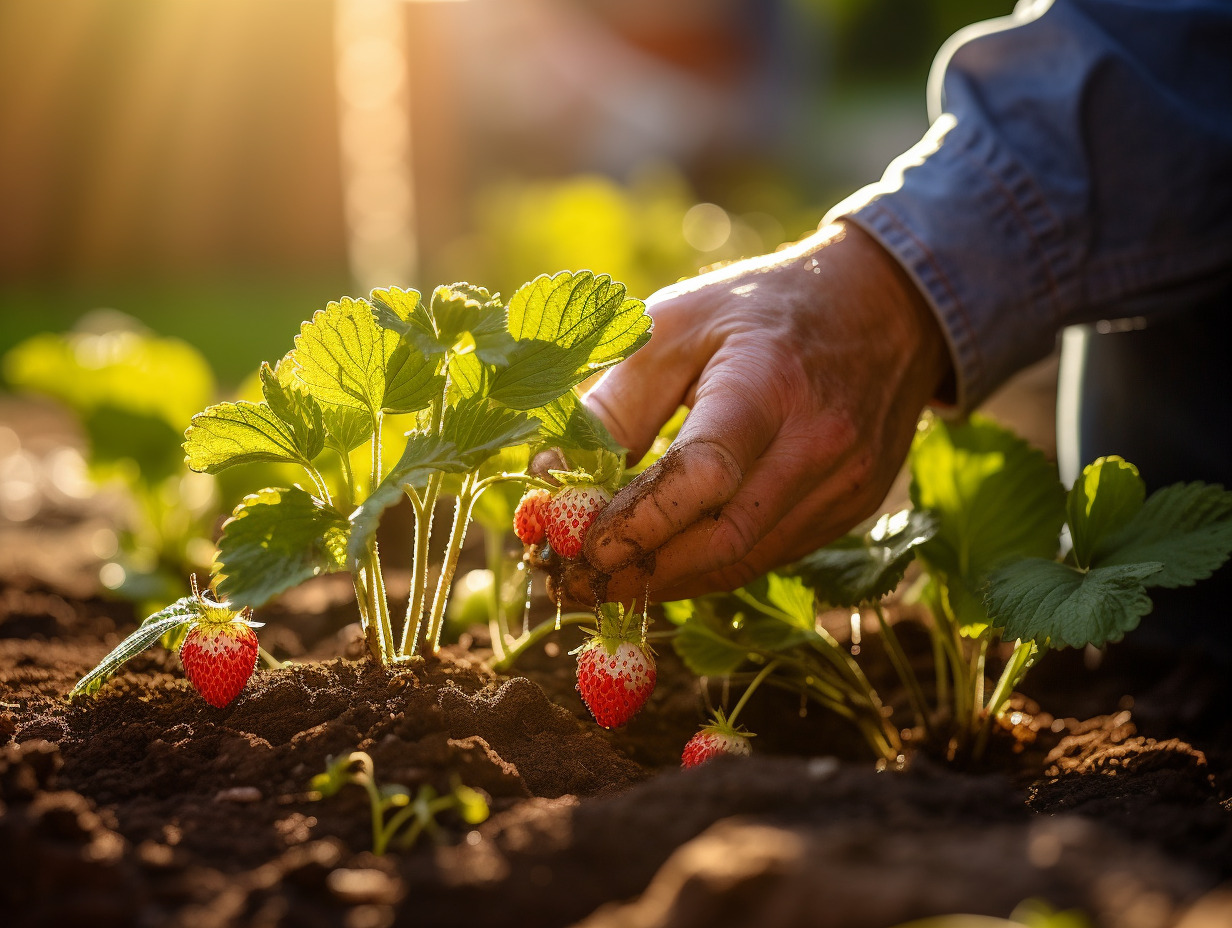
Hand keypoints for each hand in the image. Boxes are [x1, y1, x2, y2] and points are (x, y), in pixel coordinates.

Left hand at [564, 220, 951, 603]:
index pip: (704, 474)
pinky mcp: (852, 509)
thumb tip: (549, 477)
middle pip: (722, 539)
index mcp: (770, 381)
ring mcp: (846, 484)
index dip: (636, 522)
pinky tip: (659, 561)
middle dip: (636, 572)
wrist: (884, 307)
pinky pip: (768, 554)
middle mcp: (820, 443)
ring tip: (597, 579)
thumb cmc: (759, 309)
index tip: (572, 547)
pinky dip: (707, 566)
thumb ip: (614, 402)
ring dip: (665, 581)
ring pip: (744, 562)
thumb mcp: (675, 325)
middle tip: (565, 581)